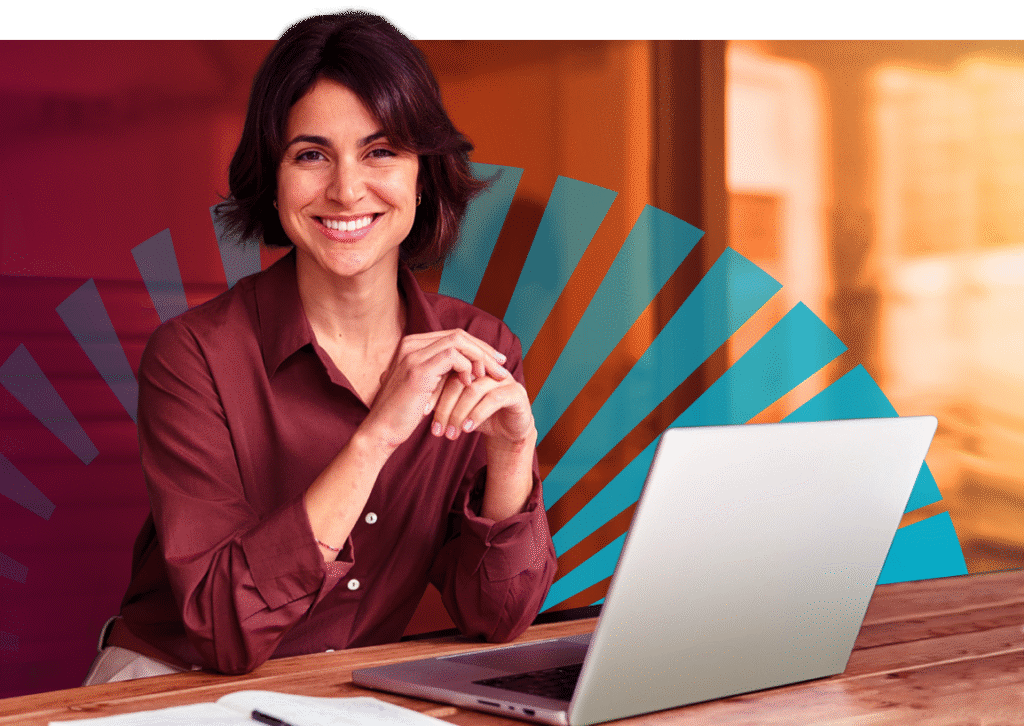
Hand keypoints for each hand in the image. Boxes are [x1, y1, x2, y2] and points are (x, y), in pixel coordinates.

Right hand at [359, 329, 510, 450]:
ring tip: (493, 376)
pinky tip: (472, 383)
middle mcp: (410, 344)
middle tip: (502, 367)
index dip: (477, 346)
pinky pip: (453, 357)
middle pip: (459, 334)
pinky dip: (467, 367)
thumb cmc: (403, 413)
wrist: (381, 431)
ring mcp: (412, 355)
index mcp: (411, 345)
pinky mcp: (417, 370)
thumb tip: (470, 367)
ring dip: (481, 358)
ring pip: (459, 342)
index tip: (495, 362)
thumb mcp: (425, 387)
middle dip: (485, 350)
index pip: (453, 335)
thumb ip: (441, 373)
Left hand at [428, 363, 535, 447]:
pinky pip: (493, 399)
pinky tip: (467, 429)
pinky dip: (477, 414)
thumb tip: (407, 395)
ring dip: (459, 413)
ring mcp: (503, 377)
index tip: (422, 413)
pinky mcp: (516, 392)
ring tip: (449, 433)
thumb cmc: (478, 416)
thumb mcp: (455, 406)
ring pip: (474, 389)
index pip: (447, 368)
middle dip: (444, 405)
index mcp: (470, 364)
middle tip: (434, 427)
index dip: (433, 390)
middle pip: (459, 377)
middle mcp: (486, 367)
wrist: (509, 432)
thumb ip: (437, 395)